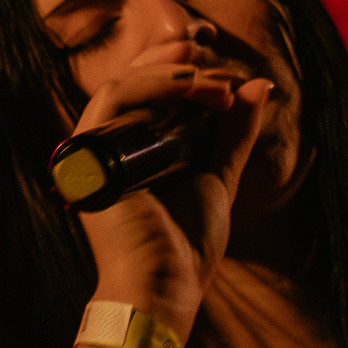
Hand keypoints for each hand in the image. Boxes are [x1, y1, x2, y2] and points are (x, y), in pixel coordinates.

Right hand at [71, 38, 272, 335]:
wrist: (167, 286)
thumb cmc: (188, 244)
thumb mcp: (218, 175)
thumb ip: (233, 131)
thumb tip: (259, 84)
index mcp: (131, 151)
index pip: (147, 92)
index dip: (181, 68)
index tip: (228, 73)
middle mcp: (108, 146)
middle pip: (133, 81)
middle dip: (177, 62)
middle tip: (219, 62)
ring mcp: (95, 150)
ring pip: (124, 83)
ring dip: (174, 72)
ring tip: (217, 81)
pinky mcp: (89, 153)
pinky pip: (115, 98)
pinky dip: (154, 82)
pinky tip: (192, 83)